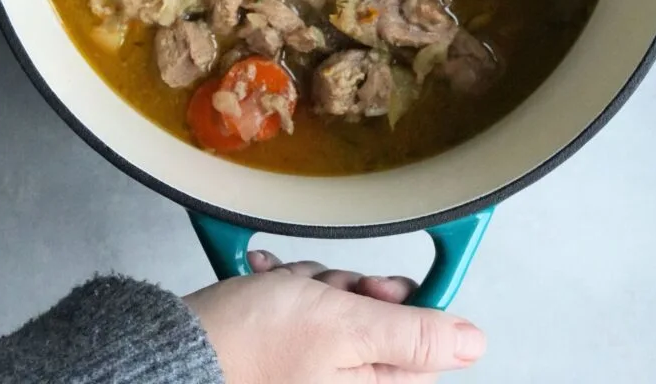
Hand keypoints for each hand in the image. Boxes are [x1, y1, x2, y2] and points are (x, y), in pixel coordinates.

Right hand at [184, 251, 485, 383]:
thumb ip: (414, 333)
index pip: (421, 340)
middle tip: (323, 293)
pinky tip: (268, 289)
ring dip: (314, 284)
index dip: (400, 302)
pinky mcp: (288, 352)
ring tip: (284, 292)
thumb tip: (473, 341)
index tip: (374, 290)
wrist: (182, 346)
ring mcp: (315, 370)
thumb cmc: (257, 342)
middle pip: (378, 316)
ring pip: (340, 302)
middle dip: (348, 289)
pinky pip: (306, 307)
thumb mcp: (346, 327)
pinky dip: (287, 290)